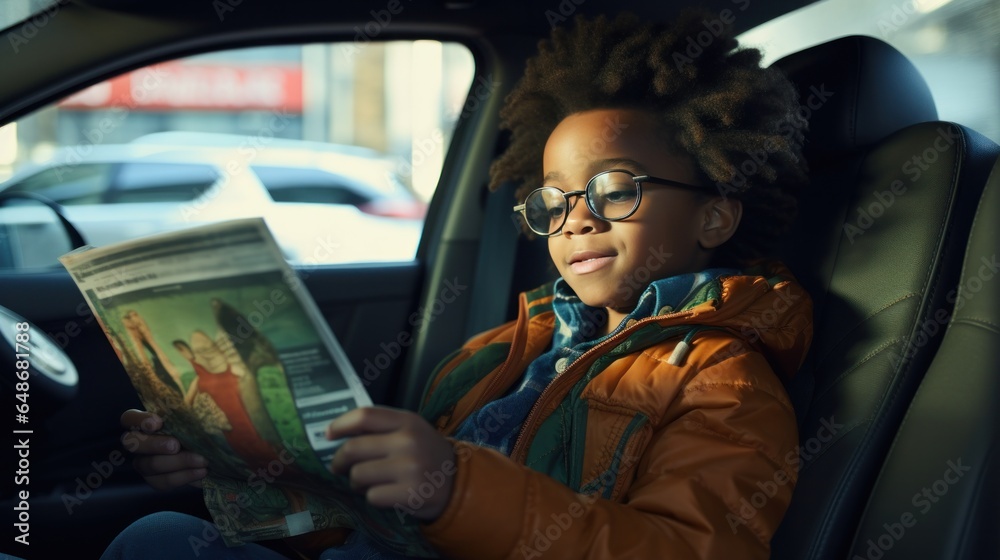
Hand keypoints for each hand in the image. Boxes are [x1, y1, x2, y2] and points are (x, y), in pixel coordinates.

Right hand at [120, 409, 207, 490]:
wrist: (214, 453)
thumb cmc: (204, 429)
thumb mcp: (198, 418)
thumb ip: (191, 412)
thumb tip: (196, 404)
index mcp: (146, 422)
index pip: (129, 418)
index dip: (140, 420)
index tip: (158, 422)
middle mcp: (140, 443)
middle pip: (132, 443)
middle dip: (155, 444)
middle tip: (176, 446)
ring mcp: (144, 463)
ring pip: (150, 464)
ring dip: (178, 462)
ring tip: (202, 460)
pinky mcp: (155, 480)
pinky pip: (163, 481)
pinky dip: (184, 476)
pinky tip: (202, 471)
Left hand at [327, 407, 455, 521]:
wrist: (458, 482)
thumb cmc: (426, 453)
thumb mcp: (411, 430)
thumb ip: (381, 427)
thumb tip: (335, 433)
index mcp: (407, 421)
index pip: (364, 416)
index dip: (340, 425)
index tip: (328, 435)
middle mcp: (408, 441)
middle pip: (354, 448)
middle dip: (339, 461)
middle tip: (338, 467)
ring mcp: (409, 468)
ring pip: (358, 475)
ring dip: (356, 482)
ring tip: (367, 482)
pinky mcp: (410, 493)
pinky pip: (372, 496)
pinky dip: (373, 497)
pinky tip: (384, 493)